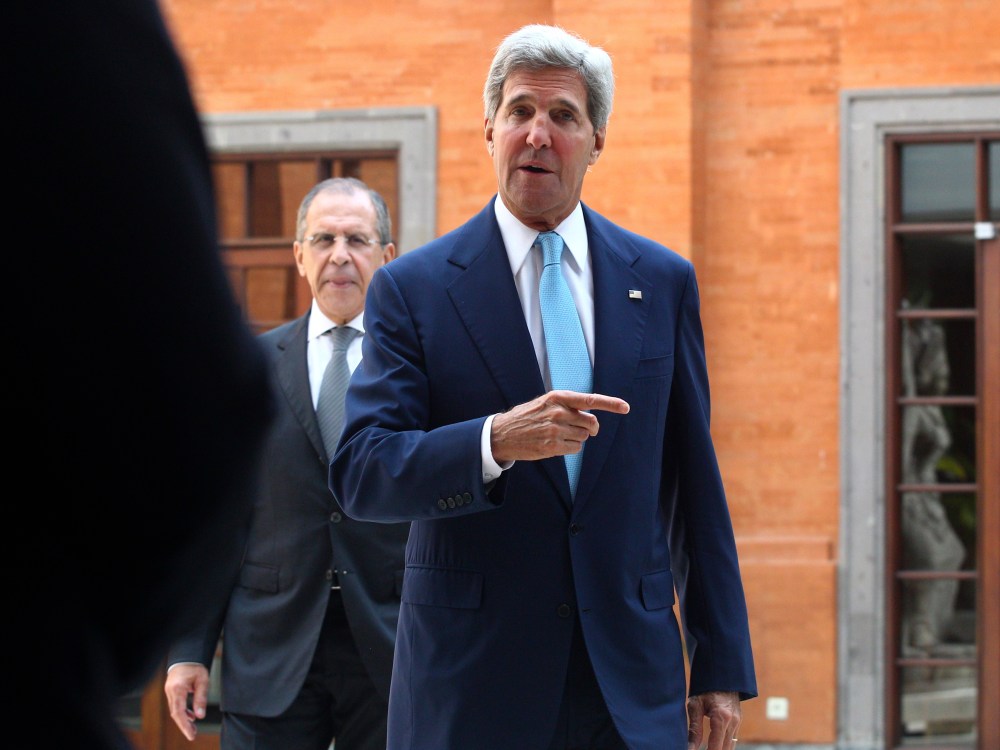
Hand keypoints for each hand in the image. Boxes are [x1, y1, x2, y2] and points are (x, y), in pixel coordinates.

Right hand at [164, 663, 210, 740]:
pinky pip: (175, 705)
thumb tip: (200, 716)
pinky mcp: (170, 691)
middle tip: (193, 735)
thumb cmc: (196, 666)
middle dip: (184, 726)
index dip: (185, 725)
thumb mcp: (203, 681)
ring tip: (193, 729)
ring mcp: (169, 691)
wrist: (187, 655)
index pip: (179, 712)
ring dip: (183, 720)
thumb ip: (201, 698)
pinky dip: (182, 712)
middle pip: (175, 713)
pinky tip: (191, 716)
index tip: (191, 735)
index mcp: (178, 688)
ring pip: (174, 710)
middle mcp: (170, 691)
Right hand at [490, 390, 629, 462]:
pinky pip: (575, 448)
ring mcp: (555, 430)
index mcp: (558, 397)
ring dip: (577, 437)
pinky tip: (556, 444)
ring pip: (584, 436)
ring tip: (559, 435)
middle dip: (590, 428)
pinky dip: (571, 448)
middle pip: (591, 422)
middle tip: (581, 429)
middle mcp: (558, 412)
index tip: (625, 407)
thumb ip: (567, 406)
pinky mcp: (552, 446)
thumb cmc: (527, 417)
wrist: (503, 434)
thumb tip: (590, 419)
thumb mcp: (545, 403)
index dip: (611, 403)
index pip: (590, 399)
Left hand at [687, 691, 741, 749]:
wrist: (721, 675)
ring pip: (730, 747)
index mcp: (722, 717)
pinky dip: (723, 746)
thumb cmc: (705, 688)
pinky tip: (712, 746)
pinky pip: (732, 740)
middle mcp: (733, 722)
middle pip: (724, 749)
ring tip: (705, 749)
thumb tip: (690, 749)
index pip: (716, 747)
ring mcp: (738, 723)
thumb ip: (694, 729)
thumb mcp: (695, 705)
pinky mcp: (738, 722)